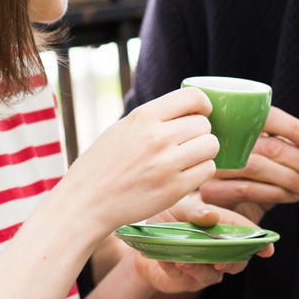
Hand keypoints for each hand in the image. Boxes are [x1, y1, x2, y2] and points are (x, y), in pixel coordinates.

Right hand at [60, 88, 220, 230]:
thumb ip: (152, 119)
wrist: (87, 201)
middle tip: (184, 144)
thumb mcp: (121, 129)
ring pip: (211, 146)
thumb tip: (187, 111)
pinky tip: (184, 175)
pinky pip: (208, 170)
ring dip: (203, 153)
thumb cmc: (101, 165)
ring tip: (186, 160)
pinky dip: (200, 172)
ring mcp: (168, 163)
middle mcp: (158, 137)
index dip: (202, 106)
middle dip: (199, 133)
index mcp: (143, 116)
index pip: (194, 97)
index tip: (199, 114)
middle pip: (205, 124)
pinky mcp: (175, 188)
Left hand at [125, 195, 273, 293]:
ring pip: (212, 276)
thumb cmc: (165, 218)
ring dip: (200, 269)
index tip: (268, 249)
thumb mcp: (178, 206)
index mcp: (220, 229)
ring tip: (184, 260)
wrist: (140, 239)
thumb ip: (194, 208)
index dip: (259, 242)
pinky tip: (167, 260)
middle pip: (236, 262)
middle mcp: (216, 251)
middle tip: (220, 260)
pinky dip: (176, 270)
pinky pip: (185, 280)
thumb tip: (211, 215)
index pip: (245, 235)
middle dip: (232, 262)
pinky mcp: (185, 281)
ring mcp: (202, 268)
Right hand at [196, 107, 298, 222]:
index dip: (295, 128)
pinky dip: (277, 193)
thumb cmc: (254, 180)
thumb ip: (290, 148)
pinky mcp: (214, 191)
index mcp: (240, 126)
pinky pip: (249, 189)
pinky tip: (294, 196)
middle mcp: (224, 142)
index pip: (267, 117)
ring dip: (294, 179)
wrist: (224, 212)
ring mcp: (216, 166)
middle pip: (270, 146)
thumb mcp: (271, 160)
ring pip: (260, 168)